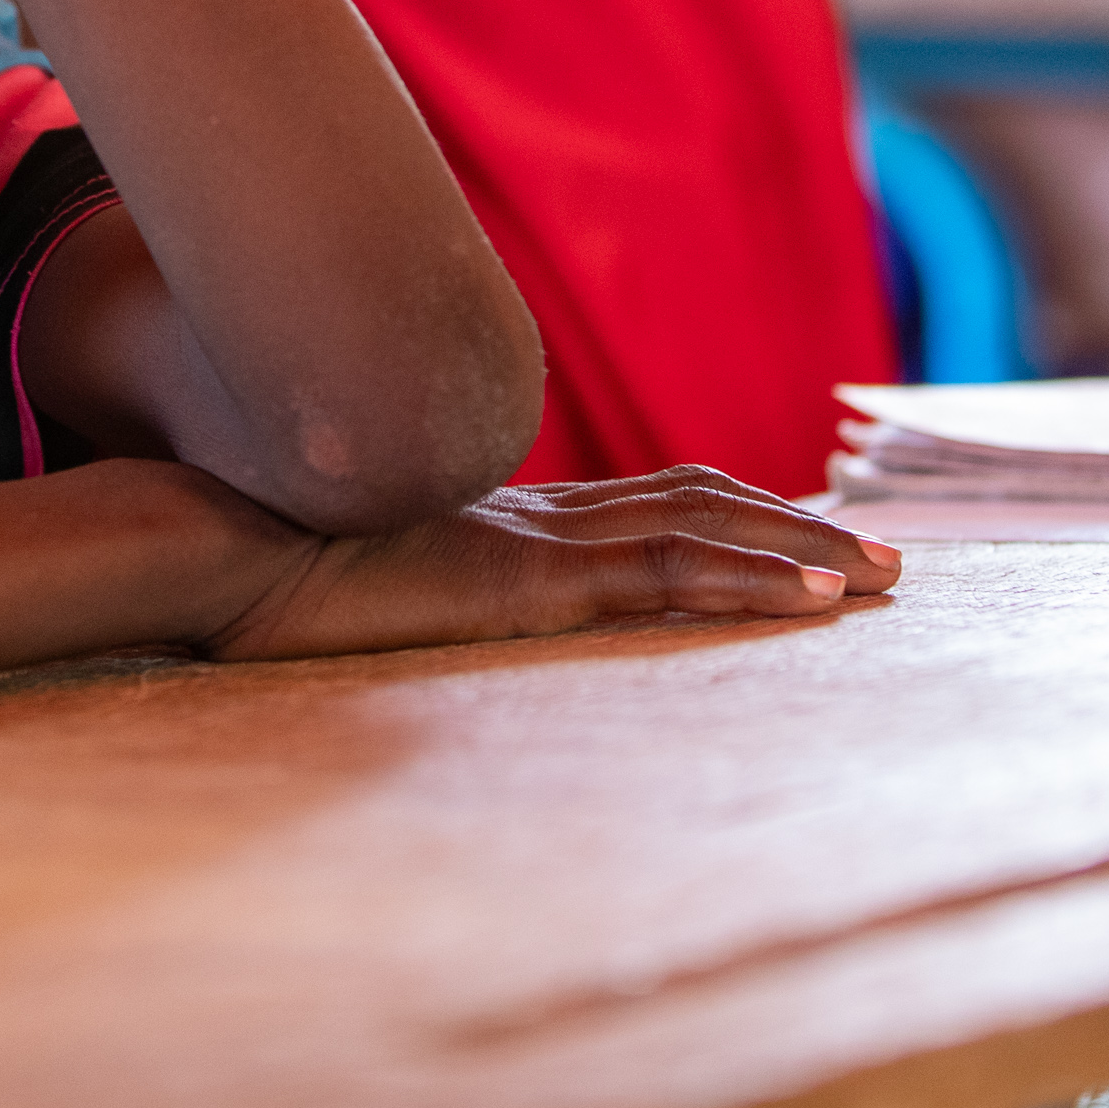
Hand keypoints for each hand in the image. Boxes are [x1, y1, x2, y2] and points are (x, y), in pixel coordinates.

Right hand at [203, 468, 901, 663]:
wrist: (222, 549)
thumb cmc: (273, 576)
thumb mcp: (369, 585)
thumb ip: (421, 589)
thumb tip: (421, 606)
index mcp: (508, 520)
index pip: (653, 500)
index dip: (737, 510)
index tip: (807, 535)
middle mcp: (538, 514)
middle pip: (702, 503)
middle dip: (800, 528)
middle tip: (886, 560)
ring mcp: (538, 541)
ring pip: (704, 531)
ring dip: (802, 554)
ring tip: (880, 581)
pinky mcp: (531, 579)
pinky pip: (664, 575)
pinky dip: (749, 581)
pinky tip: (813, 600)